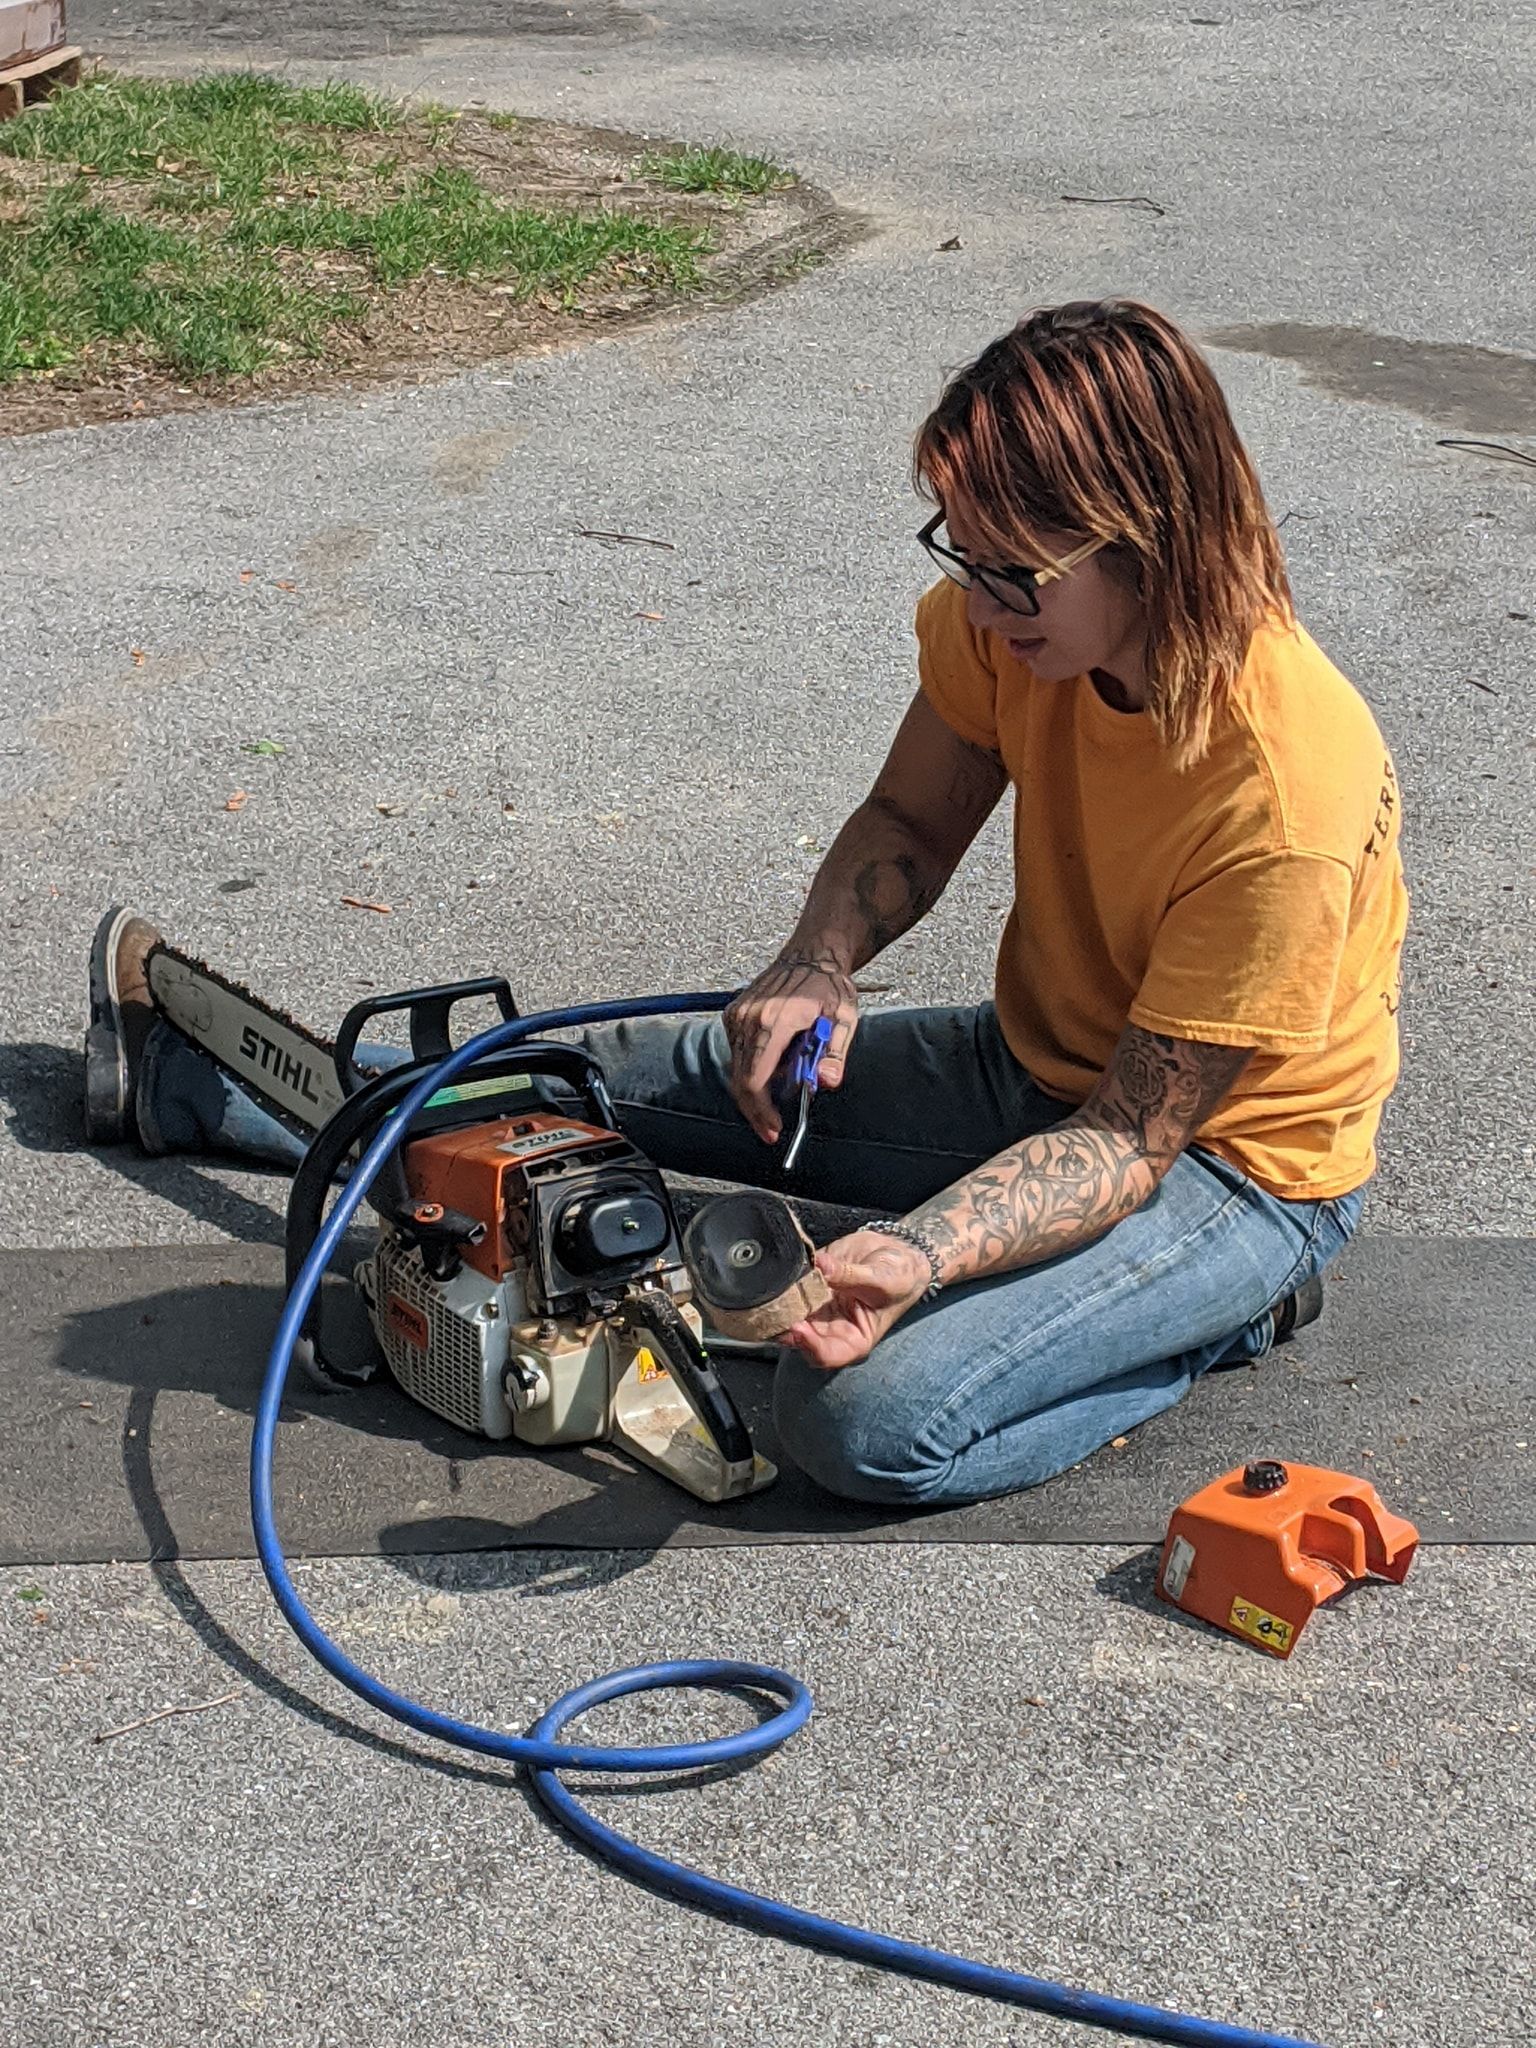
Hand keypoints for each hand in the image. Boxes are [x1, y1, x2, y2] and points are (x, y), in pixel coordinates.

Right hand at [723, 951, 858, 1143]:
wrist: (810, 956)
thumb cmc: (828, 987)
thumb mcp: (844, 1019)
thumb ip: (836, 1053)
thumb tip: (827, 1082)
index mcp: (773, 1022)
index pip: (754, 1080)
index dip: (761, 1111)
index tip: (774, 1128)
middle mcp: (747, 1019)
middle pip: (741, 1081)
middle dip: (756, 1110)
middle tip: (772, 1129)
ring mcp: (737, 1016)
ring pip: (737, 1070)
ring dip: (756, 1089)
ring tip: (783, 1090)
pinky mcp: (733, 1015)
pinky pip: (736, 1054)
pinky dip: (751, 1069)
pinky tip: (774, 1068)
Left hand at [783, 1229, 931, 1369]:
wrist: (898, 1253)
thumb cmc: (901, 1277)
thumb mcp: (884, 1279)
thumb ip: (851, 1275)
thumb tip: (822, 1265)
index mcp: (854, 1339)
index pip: (827, 1354)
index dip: (809, 1345)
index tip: (798, 1327)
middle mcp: (832, 1328)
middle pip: (800, 1339)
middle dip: (786, 1326)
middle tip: (777, 1309)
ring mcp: (819, 1307)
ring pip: (790, 1315)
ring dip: (780, 1306)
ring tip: (777, 1290)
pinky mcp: (811, 1285)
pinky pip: (791, 1288)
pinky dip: (783, 1283)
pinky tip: (782, 1274)